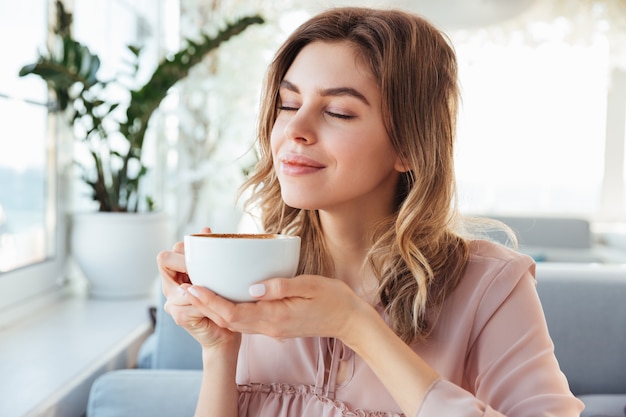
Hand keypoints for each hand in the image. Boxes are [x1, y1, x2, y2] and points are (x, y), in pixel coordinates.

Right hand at [156, 227, 239, 349]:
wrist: (224, 336)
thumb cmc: (223, 304)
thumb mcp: (215, 276)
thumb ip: (207, 256)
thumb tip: (206, 231)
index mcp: (175, 277)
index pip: (167, 254)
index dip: (181, 250)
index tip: (202, 251)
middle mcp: (169, 289)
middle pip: (166, 259)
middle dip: (186, 260)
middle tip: (205, 267)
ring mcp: (172, 303)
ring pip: (179, 278)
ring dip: (198, 280)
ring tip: (214, 284)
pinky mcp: (180, 315)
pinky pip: (191, 297)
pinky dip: (205, 296)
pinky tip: (216, 298)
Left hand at [180, 274, 374, 343]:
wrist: (348, 320)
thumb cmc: (332, 299)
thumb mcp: (308, 285)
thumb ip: (279, 286)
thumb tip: (252, 286)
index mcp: (275, 317)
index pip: (233, 312)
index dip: (210, 301)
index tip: (193, 287)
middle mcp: (269, 326)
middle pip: (228, 320)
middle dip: (205, 305)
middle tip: (186, 288)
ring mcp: (272, 328)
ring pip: (235, 322)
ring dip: (214, 309)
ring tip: (198, 292)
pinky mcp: (275, 326)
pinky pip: (246, 321)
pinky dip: (230, 311)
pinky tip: (224, 299)